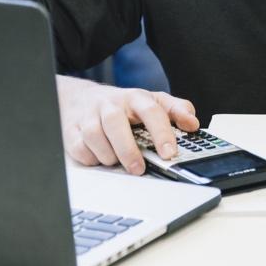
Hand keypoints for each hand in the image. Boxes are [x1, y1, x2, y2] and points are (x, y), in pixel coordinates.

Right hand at [58, 77, 199, 174]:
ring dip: (108, 155)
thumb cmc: (122, 105)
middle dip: (128, 150)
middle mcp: (110, 104)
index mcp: (135, 97)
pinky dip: (91, 158)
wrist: (81, 99)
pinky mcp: (71, 129)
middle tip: (138, 168)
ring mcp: (89, 116)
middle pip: (116, 123)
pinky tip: (99, 158)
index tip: (169, 153)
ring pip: (94, 136)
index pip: (151, 111)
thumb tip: (193, 123)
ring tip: (118, 162)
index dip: (162, 132)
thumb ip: (175, 110)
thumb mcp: (151, 102)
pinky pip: (79, 147)